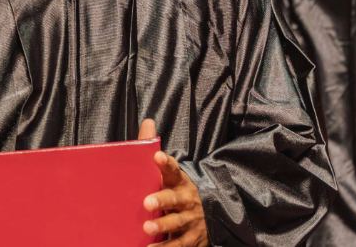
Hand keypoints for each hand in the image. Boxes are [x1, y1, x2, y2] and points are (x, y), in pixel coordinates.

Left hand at [139, 119, 207, 246]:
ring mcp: (189, 220)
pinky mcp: (190, 239)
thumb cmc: (180, 192)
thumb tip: (147, 121)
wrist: (208, 217)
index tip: (156, 155)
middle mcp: (186, 200)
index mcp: (180, 182)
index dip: (165, 162)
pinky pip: (177, 245)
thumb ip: (155, 147)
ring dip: (163, 225)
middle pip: (175, 199)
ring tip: (147, 227)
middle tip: (147, 201)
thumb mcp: (171, 173)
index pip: (173, 169)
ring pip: (177, 222)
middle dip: (162, 199)